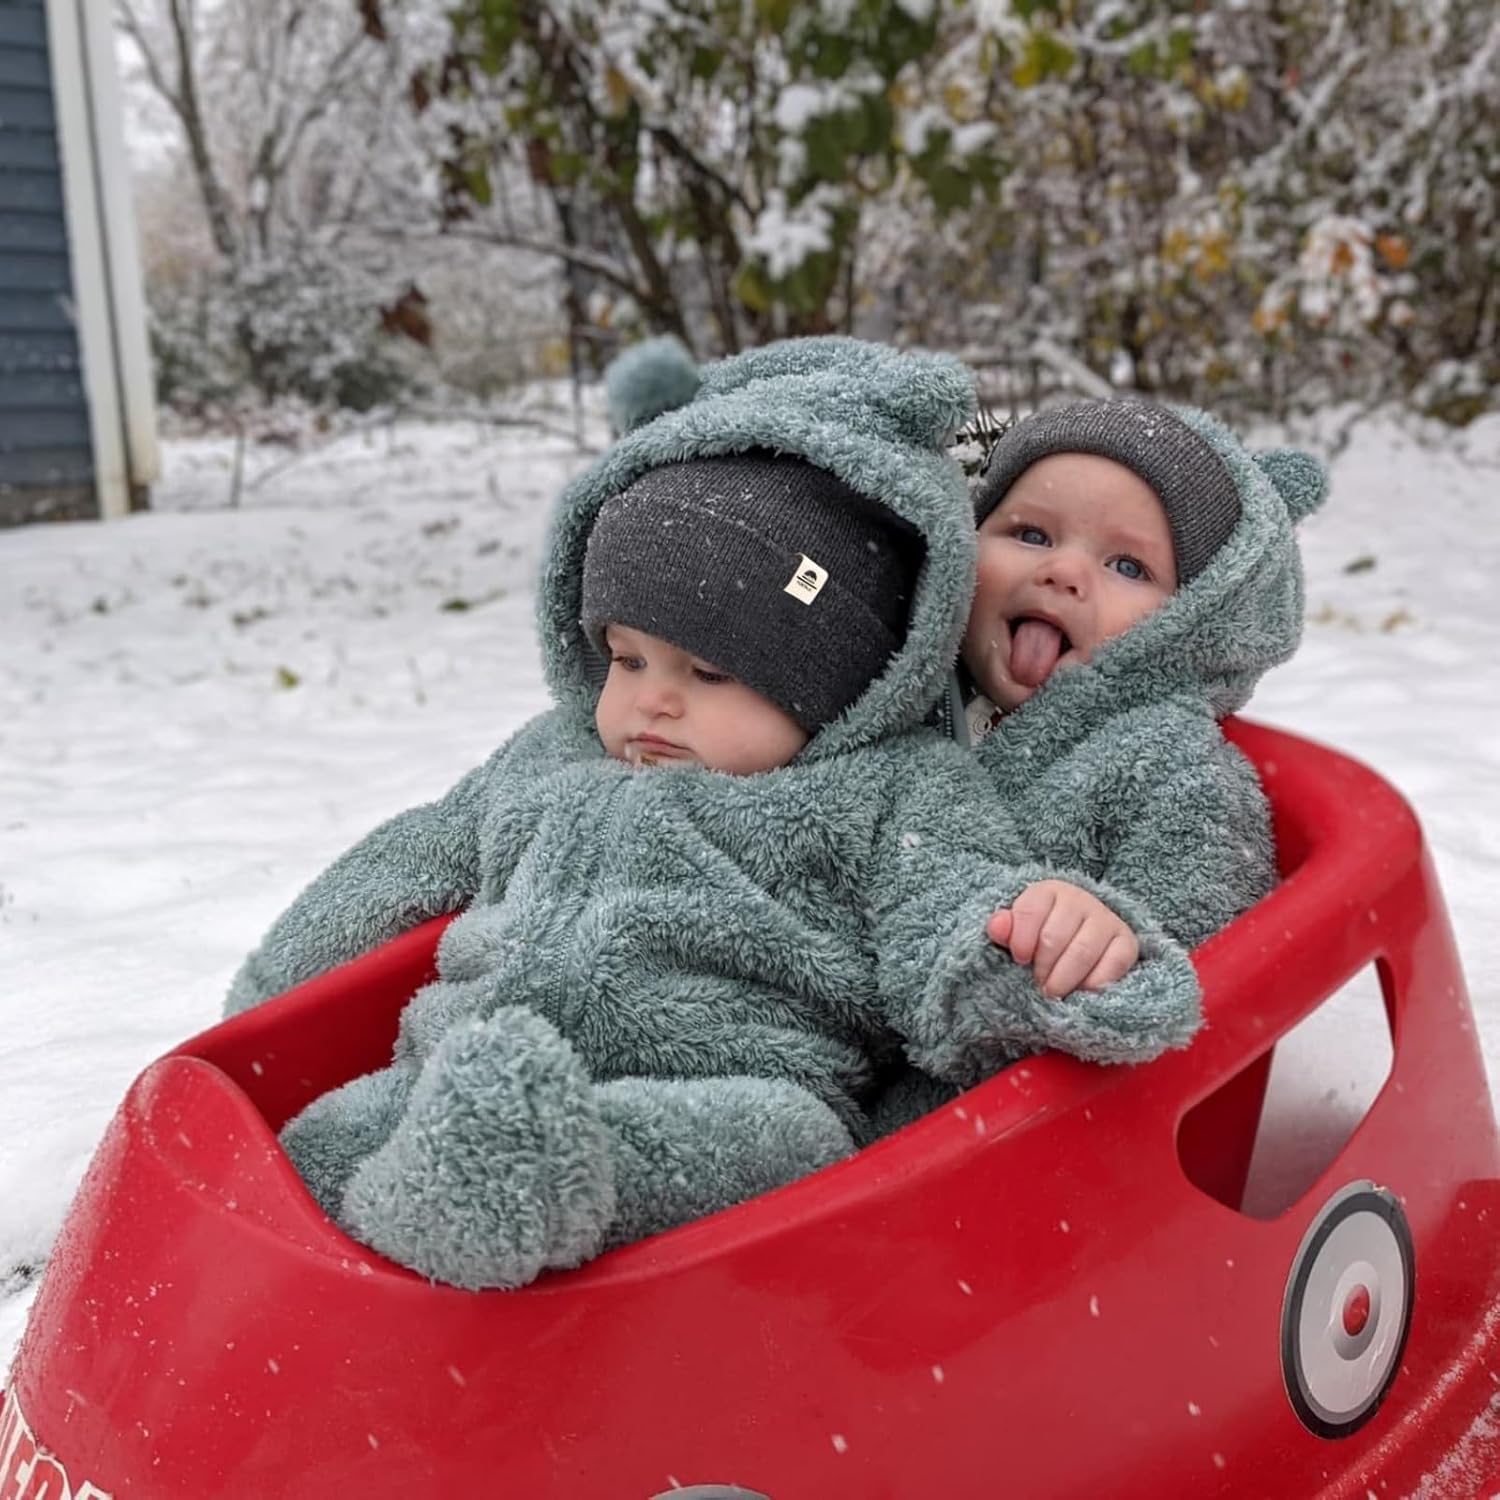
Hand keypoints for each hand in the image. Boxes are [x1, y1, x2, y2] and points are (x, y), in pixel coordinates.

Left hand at [987, 881, 1139, 998]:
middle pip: (1053, 938)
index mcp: (1048, 891)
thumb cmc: (1041, 936)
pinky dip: (1093, 985)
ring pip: (1081, 952)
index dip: (1020, 942)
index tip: (1019, 960)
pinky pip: (1112, 965)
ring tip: (1053, 991)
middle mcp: (1080, 900)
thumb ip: (1003, 929)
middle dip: (1041, 968)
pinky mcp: (1126, 942)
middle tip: (1037, 984)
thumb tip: (996, 927)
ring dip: (1063, 979)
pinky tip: (1080, 991)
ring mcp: (1106, 920)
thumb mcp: (1018, 930)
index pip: (1029, 912)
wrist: (1081, 935)